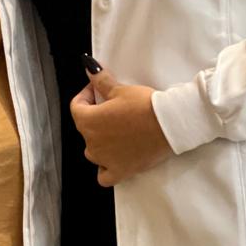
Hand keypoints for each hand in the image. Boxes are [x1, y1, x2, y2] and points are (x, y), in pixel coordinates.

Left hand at [70, 64, 172, 186]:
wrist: (168, 124)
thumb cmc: (144, 106)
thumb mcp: (121, 90)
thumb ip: (101, 82)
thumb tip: (89, 68)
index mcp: (88, 121)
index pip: (76, 107)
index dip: (86, 95)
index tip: (97, 89)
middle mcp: (92, 143)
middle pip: (85, 129)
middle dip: (96, 117)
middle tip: (112, 107)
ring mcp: (105, 160)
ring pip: (93, 152)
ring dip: (100, 141)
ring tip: (116, 131)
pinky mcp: (121, 171)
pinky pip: (105, 176)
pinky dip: (107, 168)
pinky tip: (114, 159)